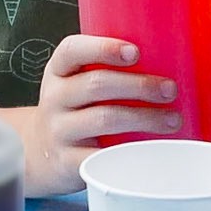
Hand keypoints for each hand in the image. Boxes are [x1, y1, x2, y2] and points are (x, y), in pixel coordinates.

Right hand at [21, 35, 180, 196]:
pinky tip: (150, 148)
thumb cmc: (74, 107)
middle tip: (170, 90)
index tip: (135, 52)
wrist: (39, 150)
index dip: (104, 48)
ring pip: (103, 118)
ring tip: (172, 120)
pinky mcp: (67, 161)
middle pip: (97, 84)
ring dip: (144, 118)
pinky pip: (100, 156)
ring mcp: (59, 130)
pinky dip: (129, 151)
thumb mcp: (77, 81)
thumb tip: (169, 58)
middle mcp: (55, 97)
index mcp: (59, 70)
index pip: (73, 50)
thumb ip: (107, 68)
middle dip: (139, 85)